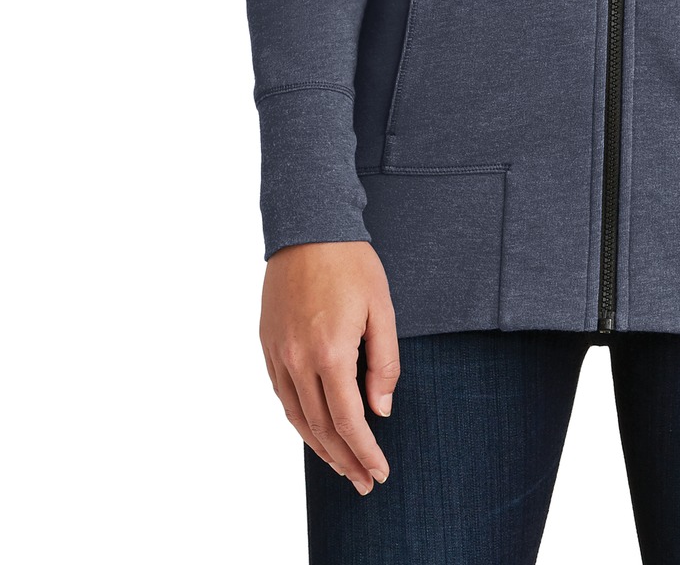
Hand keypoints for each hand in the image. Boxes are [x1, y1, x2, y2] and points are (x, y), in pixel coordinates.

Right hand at [259, 240, 400, 493]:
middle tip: (364, 482)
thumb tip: (381, 409)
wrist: (306, 227)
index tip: (379, 472)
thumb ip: (383, 361)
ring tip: (342, 467)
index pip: (348, 420)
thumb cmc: (350, 263)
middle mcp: (298, 360)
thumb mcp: (381, 307)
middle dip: (345, 460)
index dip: (364, 451)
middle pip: (321, 427)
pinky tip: (314, 429)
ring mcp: (278, 354)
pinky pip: (282, 396)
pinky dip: (299, 420)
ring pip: (297, 417)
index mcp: (330, 352)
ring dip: (320, 448)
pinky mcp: (267, 345)